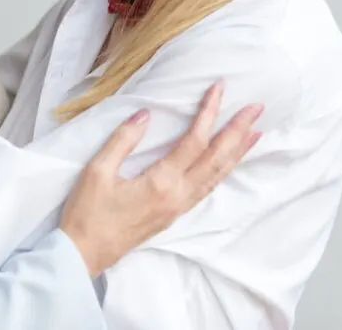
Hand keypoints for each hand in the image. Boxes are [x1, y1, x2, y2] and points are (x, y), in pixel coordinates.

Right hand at [60, 81, 261, 276]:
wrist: (85, 254)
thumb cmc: (87, 213)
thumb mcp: (97, 171)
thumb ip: (123, 140)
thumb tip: (145, 115)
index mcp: (161, 182)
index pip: (194, 141)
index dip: (209, 112)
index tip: (219, 88)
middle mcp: (178, 196)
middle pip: (216, 159)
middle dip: (237, 131)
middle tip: (256, 108)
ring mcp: (179, 208)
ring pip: (216, 175)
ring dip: (237, 152)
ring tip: (255, 132)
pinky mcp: (174, 214)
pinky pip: (207, 188)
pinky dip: (223, 170)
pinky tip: (228, 162)